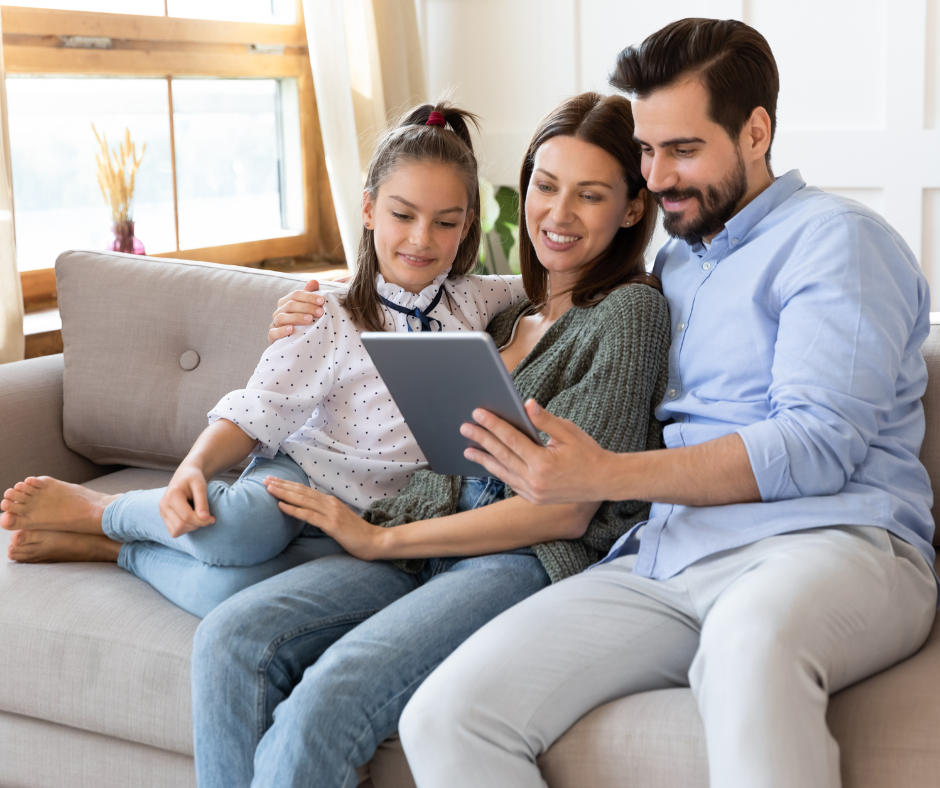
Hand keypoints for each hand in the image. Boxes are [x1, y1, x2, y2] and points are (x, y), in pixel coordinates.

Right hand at [159, 463, 215, 536]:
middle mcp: (163, 505)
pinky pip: (174, 531)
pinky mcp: (164, 517)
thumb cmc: (194, 479)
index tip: (212, 518)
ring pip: (176, 531)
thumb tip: (205, 518)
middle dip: (197, 525)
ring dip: (191, 528)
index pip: (187, 517)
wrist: (185, 475)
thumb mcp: (201, 486)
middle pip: (181, 525)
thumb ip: (202, 502)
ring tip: (198, 517)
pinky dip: (185, 529)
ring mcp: (162, 512)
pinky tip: (191, 519)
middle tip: (208, 518)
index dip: (202, 521)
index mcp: (172, 495)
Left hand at [264, 477, 387, 560]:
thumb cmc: (357, 534)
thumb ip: (326, 514)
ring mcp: (331, 513)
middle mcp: (330, 503)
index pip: (305, 490)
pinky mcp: (332, 525)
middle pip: (301, 491)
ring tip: (269, 488)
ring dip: (284, 493)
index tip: (274, 480)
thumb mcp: (339, 520)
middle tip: (265, 480)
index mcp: (331, 502)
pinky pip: (309, 516)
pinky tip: (281, 506)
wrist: (375, 542)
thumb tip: (310, 513)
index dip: (288, 484)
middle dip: (282, 485)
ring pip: (303, 500)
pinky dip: (294, 509)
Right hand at [268, 280, 324, 342]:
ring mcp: (274, 324)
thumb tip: (314, 281)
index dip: (309, 296)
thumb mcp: (309, 310)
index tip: (322, 301)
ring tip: (310, 320)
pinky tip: (292, 330)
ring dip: (297, 317)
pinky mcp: (272, 337)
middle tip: (320, 312)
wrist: (295, 345)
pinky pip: (273, 332)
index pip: (296, 295)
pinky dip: (282, 331)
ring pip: (282, 317)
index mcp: (287, 302)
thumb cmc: (303, 324)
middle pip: (290, 305)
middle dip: (307, 307)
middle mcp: (279, 311)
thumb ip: (310, 296)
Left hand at [460, 400, 609, 504]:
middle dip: (481, 439)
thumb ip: (545, 420)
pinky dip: (498, 472)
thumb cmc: (588, 453)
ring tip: (468, 448)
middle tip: (464, 427)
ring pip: (502, 472)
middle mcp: (535, 480)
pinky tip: (489, 463)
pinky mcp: (534, 499)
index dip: (493, 425)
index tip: (478, 413)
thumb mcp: (569, 432)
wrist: (603, 482)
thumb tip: (526, 404)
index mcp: (543, 462)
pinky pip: (511, 482)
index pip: (511, 439)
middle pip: (501, 455)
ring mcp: (533, 492)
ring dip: (484, 459)